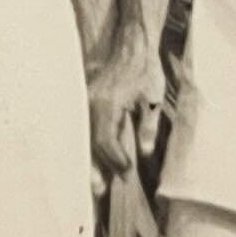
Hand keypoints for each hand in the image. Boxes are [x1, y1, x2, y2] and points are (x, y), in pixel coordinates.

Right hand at [89, 43, 165, 179]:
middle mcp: (90, 104)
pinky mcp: (84, 101)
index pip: (104, 140)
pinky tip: (91, 158)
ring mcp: (84, 101)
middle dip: (94, 167)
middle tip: (98, 191)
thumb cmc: (144, 71)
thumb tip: (143, 154)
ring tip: (94, 182)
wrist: (130, 45)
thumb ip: (148, 127)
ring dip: (89, 158)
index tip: (126, 173)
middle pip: (88, 142)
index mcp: (107, 104)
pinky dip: (87, 144)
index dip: (115, 160)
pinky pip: (83, 127)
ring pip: (82, 136)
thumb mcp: (152, 99)